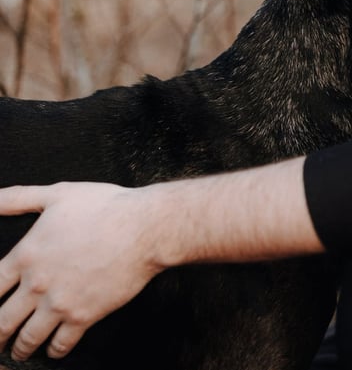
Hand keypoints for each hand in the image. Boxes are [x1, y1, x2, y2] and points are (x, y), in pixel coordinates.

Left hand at [0, 182, 161, 361]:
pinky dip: (53, 351)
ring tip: (18, 352)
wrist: (143, 228)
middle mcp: (37, 285)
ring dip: (20, 349)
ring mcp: (59, 304)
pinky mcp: (83, 317)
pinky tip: (53, 349)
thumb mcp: (58, 194)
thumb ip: (19, 198)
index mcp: (27, 255)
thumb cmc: (104, 207)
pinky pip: (60, 345)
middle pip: (2, 322)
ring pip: (27, 339)